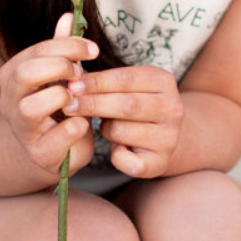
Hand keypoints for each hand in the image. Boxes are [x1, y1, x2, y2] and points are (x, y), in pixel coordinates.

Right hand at [0, 13, 97, 176]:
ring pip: (31, 107)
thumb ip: (62, 50)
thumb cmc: (58, 111)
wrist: (55, 154)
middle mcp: (8, 102)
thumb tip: (69, 16)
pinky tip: (81, 124)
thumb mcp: (61, 76)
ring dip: (62, 99)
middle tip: (80, 74)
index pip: (34, 52)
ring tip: (76, 102)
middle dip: (59, 68)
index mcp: (12, 77)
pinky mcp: (38, 154)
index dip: (67, 46)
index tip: (92, 50)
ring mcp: (21, 130)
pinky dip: (75, 127)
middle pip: (25, 75)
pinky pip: (57, 136)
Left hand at [63, 64, 183, 178]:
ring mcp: (168, 137)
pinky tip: (118, 149)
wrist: (166, 138)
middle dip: (93, 104)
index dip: (96, 82)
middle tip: (68, 106)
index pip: (125, 78)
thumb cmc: (137, 109)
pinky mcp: (160, 162)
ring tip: (109, 128)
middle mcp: (172, 109)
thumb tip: (73, 85)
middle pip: (126, 105)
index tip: (72, 86)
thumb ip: (107, 83)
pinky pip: (126, 160)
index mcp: (164, 82)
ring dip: (106, 130)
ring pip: (122, 131)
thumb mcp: (129, 87)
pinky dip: (116, 155)